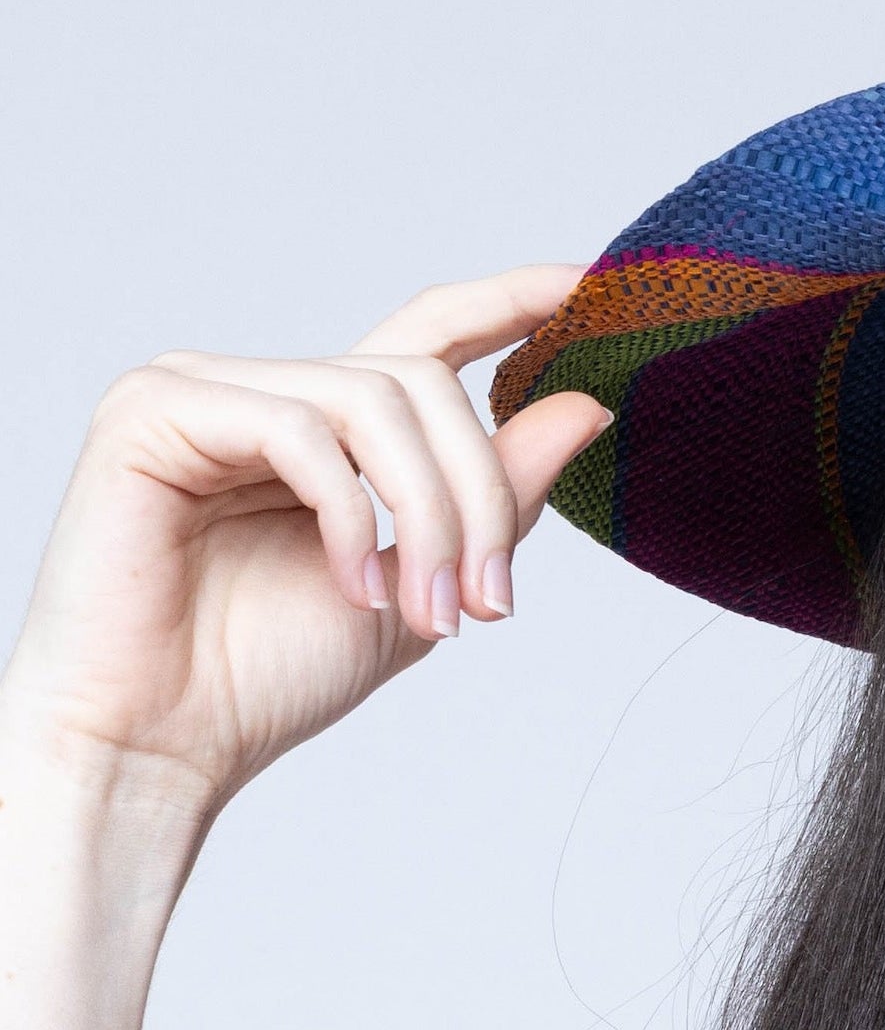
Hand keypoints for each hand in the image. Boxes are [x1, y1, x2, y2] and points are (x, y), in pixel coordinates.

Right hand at [0, 271, 609, 818]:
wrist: (157, 743)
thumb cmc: (263, 676)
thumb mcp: (421, 582)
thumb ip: (495, 498)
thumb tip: (586, 408)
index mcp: (322, 426)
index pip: (424, 334)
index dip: (506, 303)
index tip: (584, 286)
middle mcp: (262, 390)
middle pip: (421, 380)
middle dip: (479, 495)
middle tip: (491, 603)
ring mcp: (201, 390)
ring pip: (372, 400)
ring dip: (428, 517)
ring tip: (430, 613)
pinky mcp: (154, 411)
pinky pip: (297, 429)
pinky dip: (348, 515)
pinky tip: (351, 587)